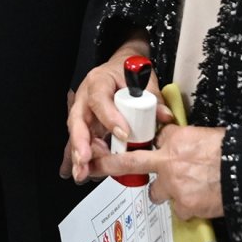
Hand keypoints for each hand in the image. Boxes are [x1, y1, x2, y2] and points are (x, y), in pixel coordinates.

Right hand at [64, 42, 172, 182]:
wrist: (120, 68)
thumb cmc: (127, 72)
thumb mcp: (143, 81)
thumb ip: (153, 99)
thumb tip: (164, 117)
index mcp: (98, 82)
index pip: (99, 100)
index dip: (109, 118)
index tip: (123, 134)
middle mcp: (85, 97)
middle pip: (78, 120)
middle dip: (81, 143)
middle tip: (86, 160)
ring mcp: (83, 112)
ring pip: (77, 135)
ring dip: (79, 155)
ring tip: (83, 173)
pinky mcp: (86, 126)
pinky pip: (80, 143)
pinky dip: (79, 159)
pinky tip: (78, 172)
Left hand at [99, 125, 226, 221]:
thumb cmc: (232, 153)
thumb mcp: (206, 136)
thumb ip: (186, 142)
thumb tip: (179, 146)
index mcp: (175, 140)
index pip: (152, 141)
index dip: (148, 147)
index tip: (136, 148)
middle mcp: (168, 162)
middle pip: (130, 163)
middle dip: (109, 164)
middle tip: (94, 165)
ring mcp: (174, 186)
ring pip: (156, 193)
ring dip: (166, 192)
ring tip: (185, 189)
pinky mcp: (184, 205)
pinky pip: (179, 209)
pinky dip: (188, 207)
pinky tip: (201, 200)